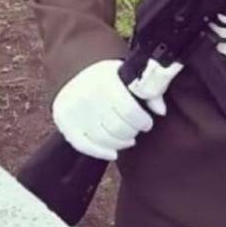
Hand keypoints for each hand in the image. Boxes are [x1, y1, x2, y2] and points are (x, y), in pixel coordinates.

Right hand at [52, 57, 182, 159]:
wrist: (75, 73)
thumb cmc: (109, 78)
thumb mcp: (128, 76)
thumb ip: (149, 91)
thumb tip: (161, 111)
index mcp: (105, 81)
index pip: (129, 111)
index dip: (142, 121)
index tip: (147, 124)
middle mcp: (86, 95)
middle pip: (117, 128)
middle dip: (132, 132)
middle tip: (135, 130)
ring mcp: (73, 110)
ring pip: (103, 138)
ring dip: (120, 143)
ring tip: (127, 139)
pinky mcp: (64, 122)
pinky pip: (84, 146)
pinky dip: (101, 152)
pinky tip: (113, 153)